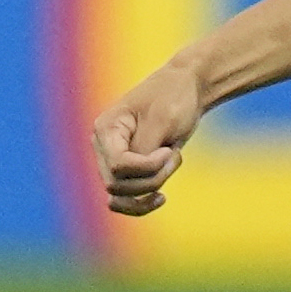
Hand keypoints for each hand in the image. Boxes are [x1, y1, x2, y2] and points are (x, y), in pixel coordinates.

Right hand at [93, 65, 206, 216]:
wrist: (186, 88)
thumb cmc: (174, 97)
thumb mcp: (162, 119)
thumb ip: (144, 149)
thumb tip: (130, 176)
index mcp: (106, 129)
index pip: (118, 166)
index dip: (146, 167)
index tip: (169, 150)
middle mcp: (104, 147)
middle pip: (117, 185)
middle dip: (152, 178)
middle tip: (175, 155)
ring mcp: (113, 160)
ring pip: (121, 196)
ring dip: (153, 186)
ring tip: (173, 162)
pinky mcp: (128, 171)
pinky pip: (126, 199)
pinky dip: (142, 203)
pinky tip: (161, 198)